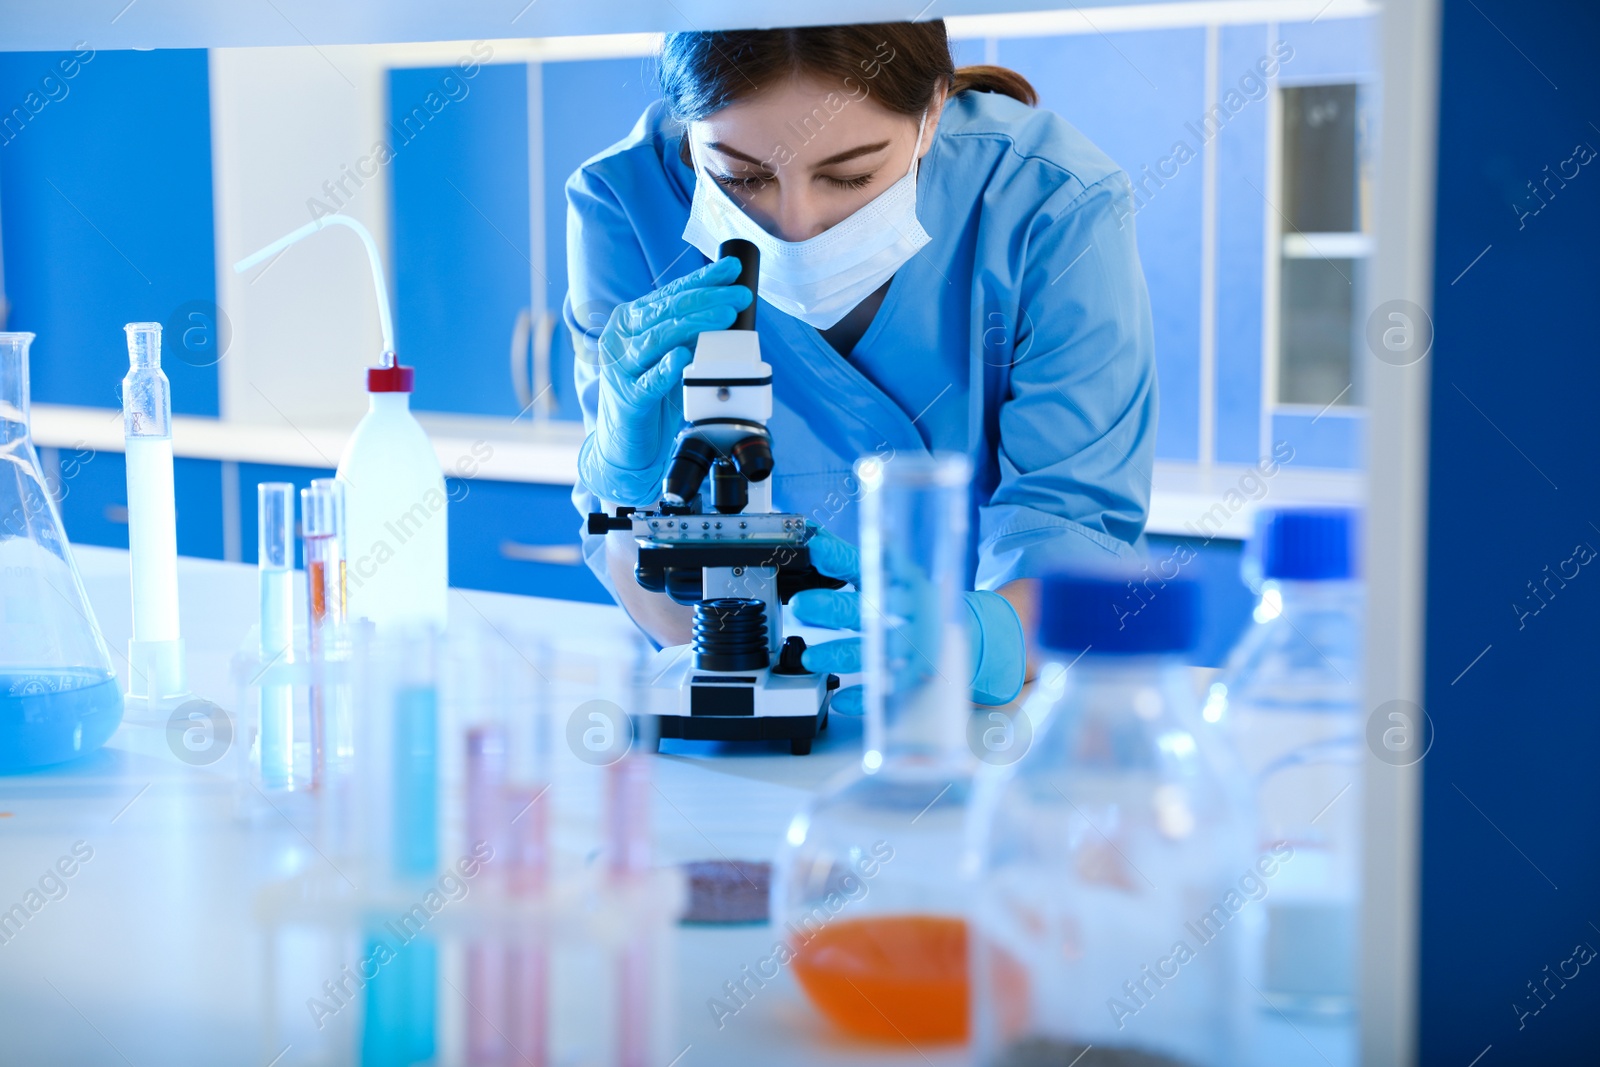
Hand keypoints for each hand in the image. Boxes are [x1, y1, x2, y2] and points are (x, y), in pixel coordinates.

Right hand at [581, 257, 752, 504]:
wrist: (624, 444)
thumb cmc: (650, 395)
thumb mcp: (670, 355)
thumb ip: (689, 332)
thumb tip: (726, 307)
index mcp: (630, 321)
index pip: (670, 293)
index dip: (702, 280)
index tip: (731, 269)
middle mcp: (621, 338)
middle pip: (666, 312)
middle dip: (707, 299)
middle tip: (739, 296)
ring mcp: (621, 368)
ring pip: (659, 339)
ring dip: (694, 325)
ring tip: (725, 316)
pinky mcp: (628, 399)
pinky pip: (650, 381)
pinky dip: (667, 368)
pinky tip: (684, 356)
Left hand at [790, 527, 1024, 714]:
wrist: (965, 632)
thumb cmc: (915, 601)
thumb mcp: (889, 575)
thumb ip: (850, 561)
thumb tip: (814, 536)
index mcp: (901, 579)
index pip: (866, 564)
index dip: (838, 556)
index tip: (814, 550)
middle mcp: (908, 609)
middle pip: (867, 608)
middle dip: (832, 608)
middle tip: (801, 606)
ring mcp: (913, 643)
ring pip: (872, 650)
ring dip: (839, 654)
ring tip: (810, 658)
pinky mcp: (916, 675)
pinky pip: (887, 688)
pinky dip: (864, 697)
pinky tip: (840, 701)